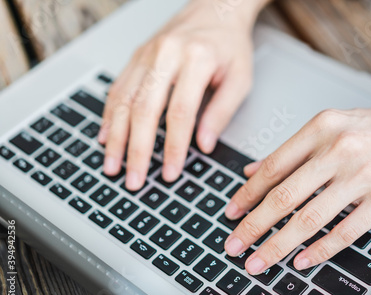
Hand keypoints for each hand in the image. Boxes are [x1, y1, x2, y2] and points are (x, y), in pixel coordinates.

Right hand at [99, 0, 257, 189]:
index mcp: (196, 59)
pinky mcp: (136, 57)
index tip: (170, 172)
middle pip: (145, 109)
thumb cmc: (229, 45)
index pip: (180, 112)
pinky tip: (106, 136)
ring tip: (112, 165)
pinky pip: (118, 88)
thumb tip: (204, 145)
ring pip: (124, 100)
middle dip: (138, 150)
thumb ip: (222, 112)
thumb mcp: (240, 78)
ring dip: (117, 137)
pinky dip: (109, 115)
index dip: (174, 147)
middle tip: (134, 179)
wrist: (214, 10)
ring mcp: (147, 54)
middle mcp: (166, 54)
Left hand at [223, 102, 370, 274]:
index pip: (273, 166)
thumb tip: (252, 171)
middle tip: (233, 245)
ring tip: (258, 260)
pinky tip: (301, 260)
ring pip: (310, 218)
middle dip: (253, 226)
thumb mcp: (332, 126)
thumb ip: (292, 150)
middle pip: (284, 196)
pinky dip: (320, 250)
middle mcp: (339, 150)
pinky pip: (345, 231)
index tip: (230, 213)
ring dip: (278, 244)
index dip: (246, 194)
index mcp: (321, 128)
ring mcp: (363, 175)